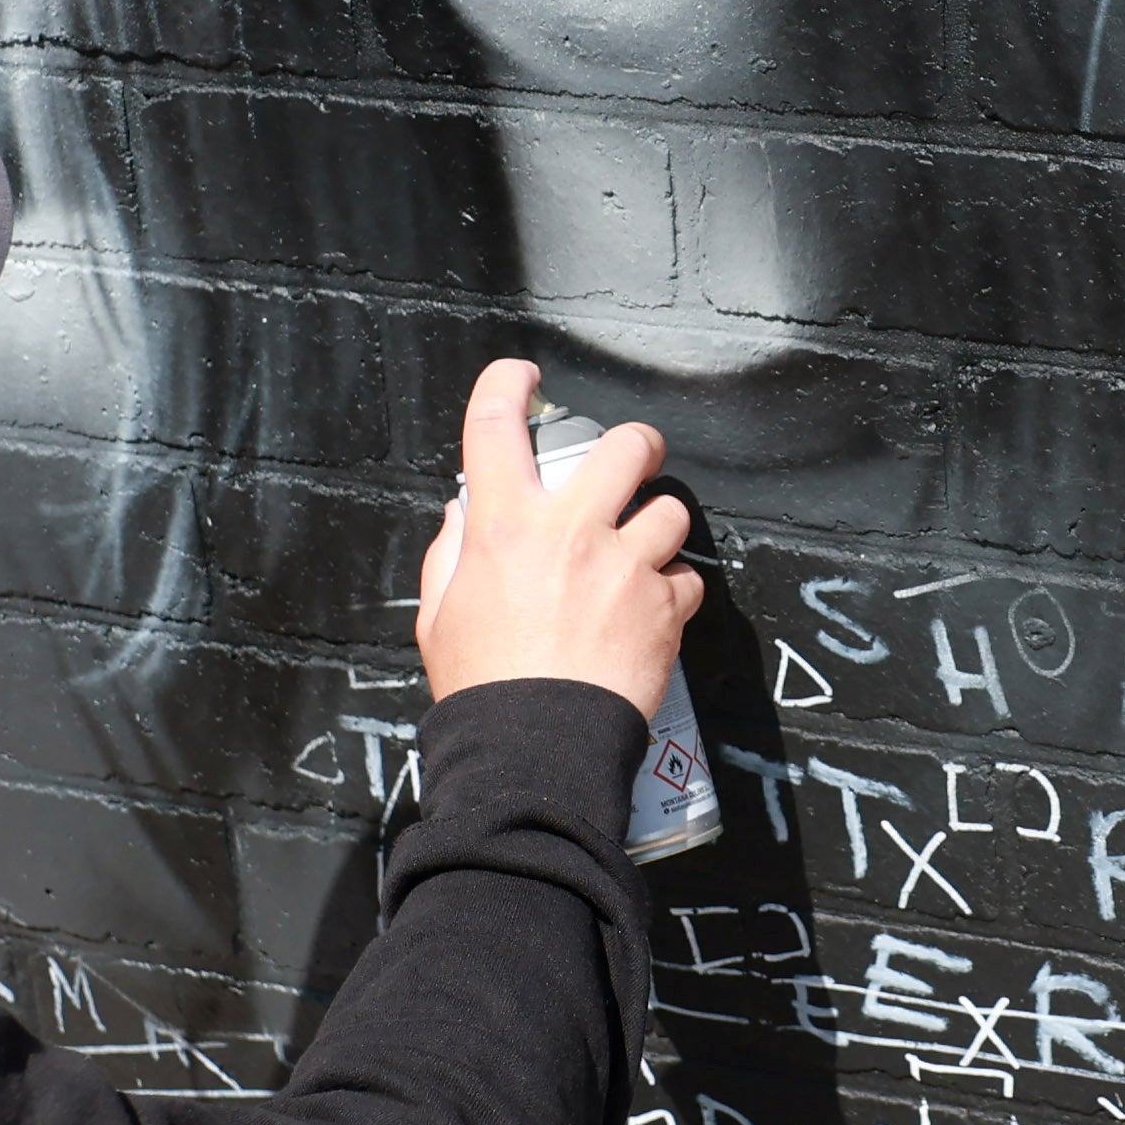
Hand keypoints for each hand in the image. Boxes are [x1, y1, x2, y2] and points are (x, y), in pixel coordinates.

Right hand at [416, 360, 701, 717]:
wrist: (535, 746)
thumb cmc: (482, 686)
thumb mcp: (439, 616)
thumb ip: (449, 556)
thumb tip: (463, 517)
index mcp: (504, 526)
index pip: (496, 423)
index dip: (508, 384)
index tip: (522, 379)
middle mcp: (569, 531)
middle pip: (625, 447)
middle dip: (636, 444)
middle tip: (632, 460)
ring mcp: (624, 565)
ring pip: (669, 508)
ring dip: (657, 525)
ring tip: (642, 550)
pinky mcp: (663, 606)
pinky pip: (686, 578)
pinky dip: (672, 591)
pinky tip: (651, 610)